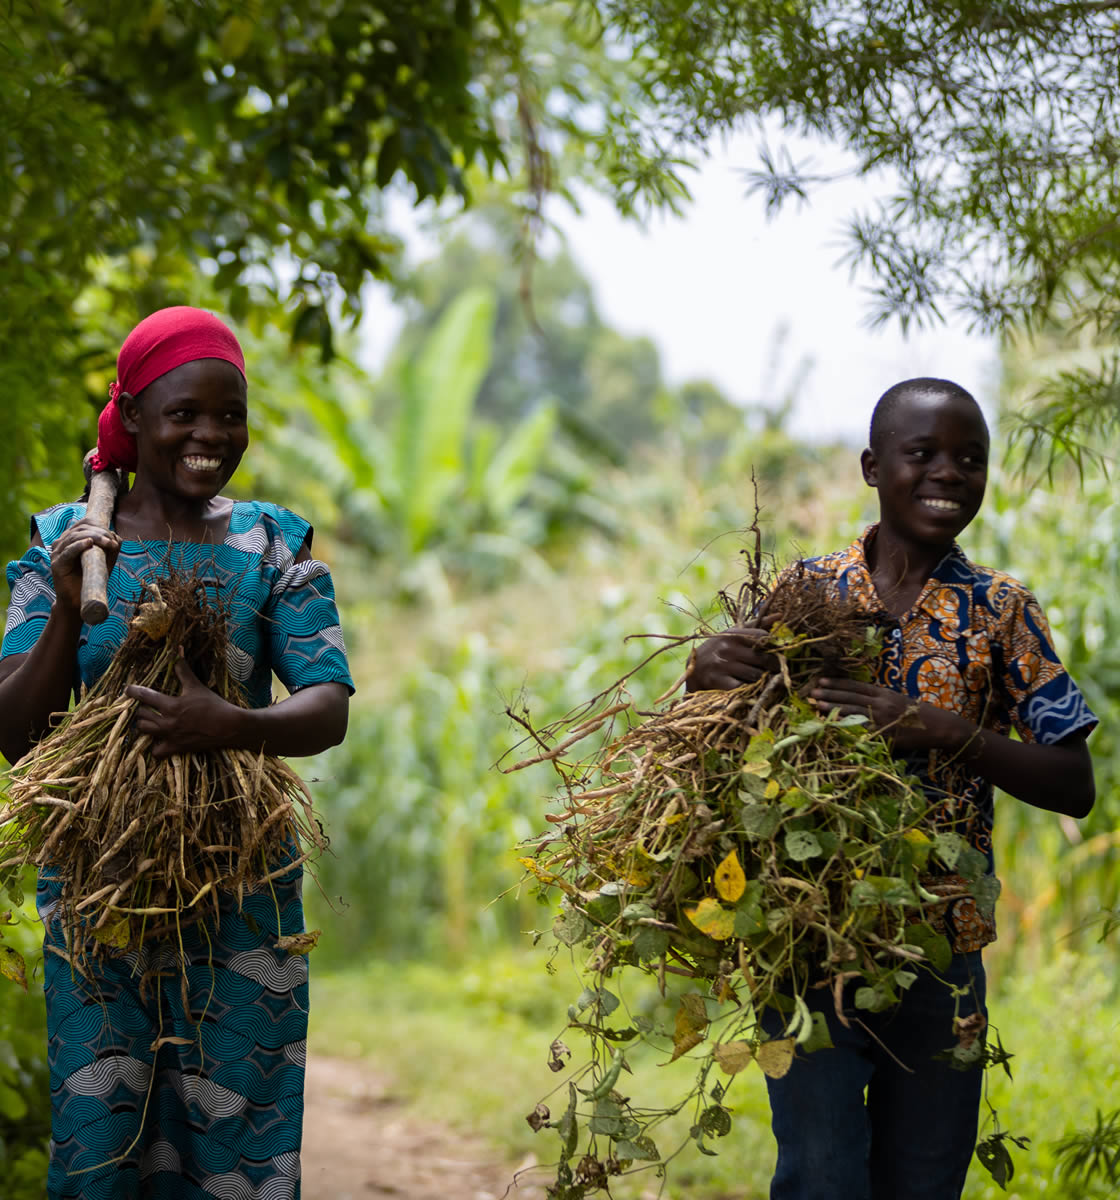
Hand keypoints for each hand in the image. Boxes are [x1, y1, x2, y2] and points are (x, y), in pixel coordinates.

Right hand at [49, 520, 121, 614]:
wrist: (79, 601)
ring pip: (74, 537)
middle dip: (99, 532)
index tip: (112, 536)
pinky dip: (78, 545)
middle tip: (112, 542)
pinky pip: (67, 551)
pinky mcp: (56, 564)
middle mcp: (62, 543)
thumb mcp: (104, 561)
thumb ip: (110, 548)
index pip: (83, 523)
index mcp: (72, 539)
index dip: (98, 525)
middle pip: (80, 529)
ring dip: (94, 538)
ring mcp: (57, 553)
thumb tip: (116, 536)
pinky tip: (89, 543)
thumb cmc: (91, 579)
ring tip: (107, 543)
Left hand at [126, 655, 240, 757]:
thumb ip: (184, 671)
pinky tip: (159, 741)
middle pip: (141, 715)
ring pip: (144, 731)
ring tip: (150, 720)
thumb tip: (178, 652)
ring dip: (145, 725)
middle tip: (146, 705)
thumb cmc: (214, 705)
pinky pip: (157, 752)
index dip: (133, 691)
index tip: (127, 689)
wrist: (228, 727)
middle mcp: (167, 722)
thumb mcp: (197, 686)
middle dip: (142, 709)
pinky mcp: (176, 748)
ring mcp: (170, 736)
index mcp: (171, 705)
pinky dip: (155, 747)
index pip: (145, 696)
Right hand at [687, 623, 780, 691]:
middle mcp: (727, 648)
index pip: (763, 637)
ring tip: (763, 679)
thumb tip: (780, 616)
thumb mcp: (732, 635)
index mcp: (733, 634)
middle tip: (776, 670)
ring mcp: (722, 665)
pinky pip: (745, 687)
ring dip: (763, 679)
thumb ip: (756, 625)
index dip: (774, 646)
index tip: (777, 653)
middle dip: (774, 666)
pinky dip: (750, 689)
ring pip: (757, 675)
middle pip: (764, 658)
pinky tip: (749, 688)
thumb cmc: (718, 651)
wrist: (693, 671)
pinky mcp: (719, 682)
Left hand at [808, 677, 967, 752]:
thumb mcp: (898, 699)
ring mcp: (882, 720)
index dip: (837, 683)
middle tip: (812, 692)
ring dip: (833, 709)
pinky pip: (863, 733)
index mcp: (884, 693)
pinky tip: (834, 728)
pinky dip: (848, 730)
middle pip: (850, 697)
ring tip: (817, 705)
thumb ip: (879, 698)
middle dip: (829, 695)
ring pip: (852, 712)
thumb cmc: (918, 713)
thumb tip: (857, 698)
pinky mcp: (885, 736)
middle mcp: (881, 704)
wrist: (940, 726)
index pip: (855, 686)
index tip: (821, 680)